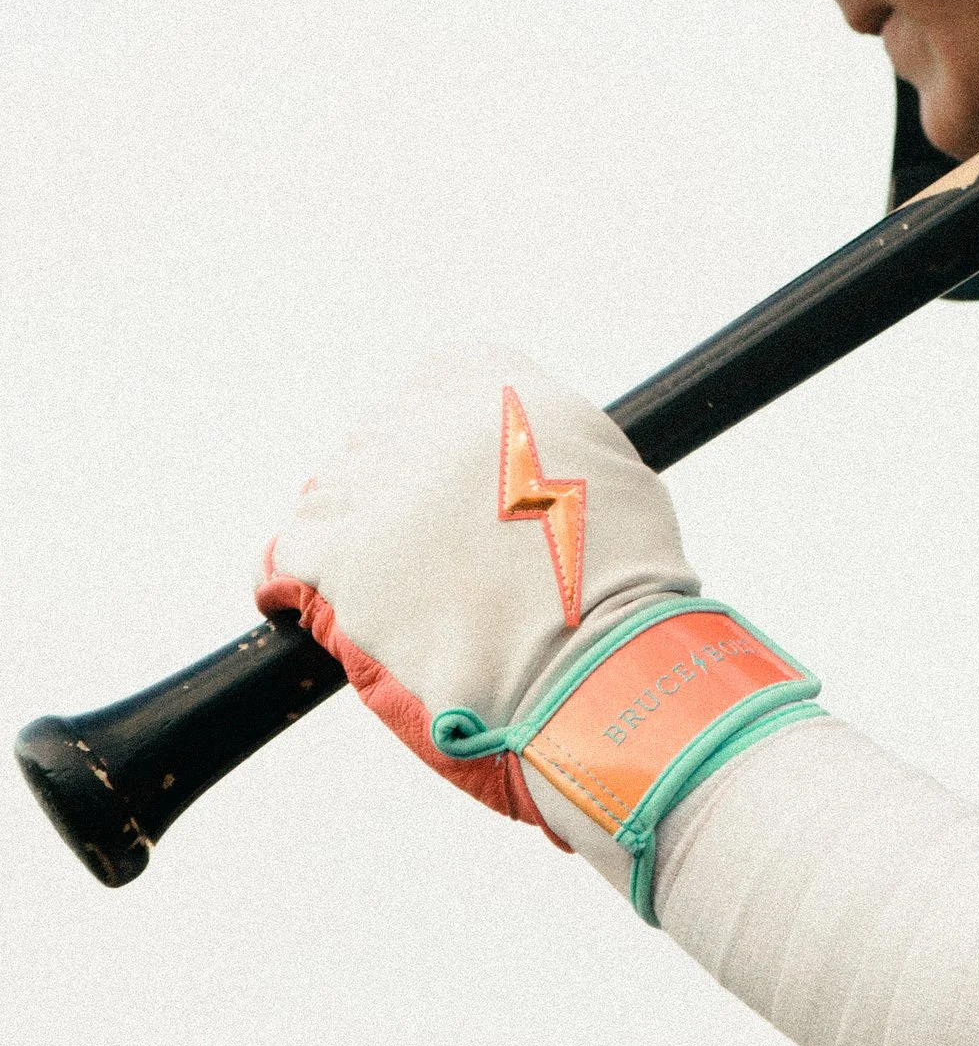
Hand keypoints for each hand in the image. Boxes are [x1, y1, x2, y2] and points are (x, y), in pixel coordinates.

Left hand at [257, 344, 817, 911]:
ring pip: (331, 492)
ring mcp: (385, 491)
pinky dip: (289, 579)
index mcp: (503, 390)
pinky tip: (298, 600)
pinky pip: (286, 554)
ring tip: (386, 581)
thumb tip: (505, 454)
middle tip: (427, 543)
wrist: (604, 666)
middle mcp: (436, 424)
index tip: (450, 472)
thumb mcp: (608, 467)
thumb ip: (543, 440)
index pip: (435, 378)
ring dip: (351, 529)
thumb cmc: (625, 581)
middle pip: (380, 435)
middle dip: (397, 484)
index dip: (437, 430)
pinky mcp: (346, 561)